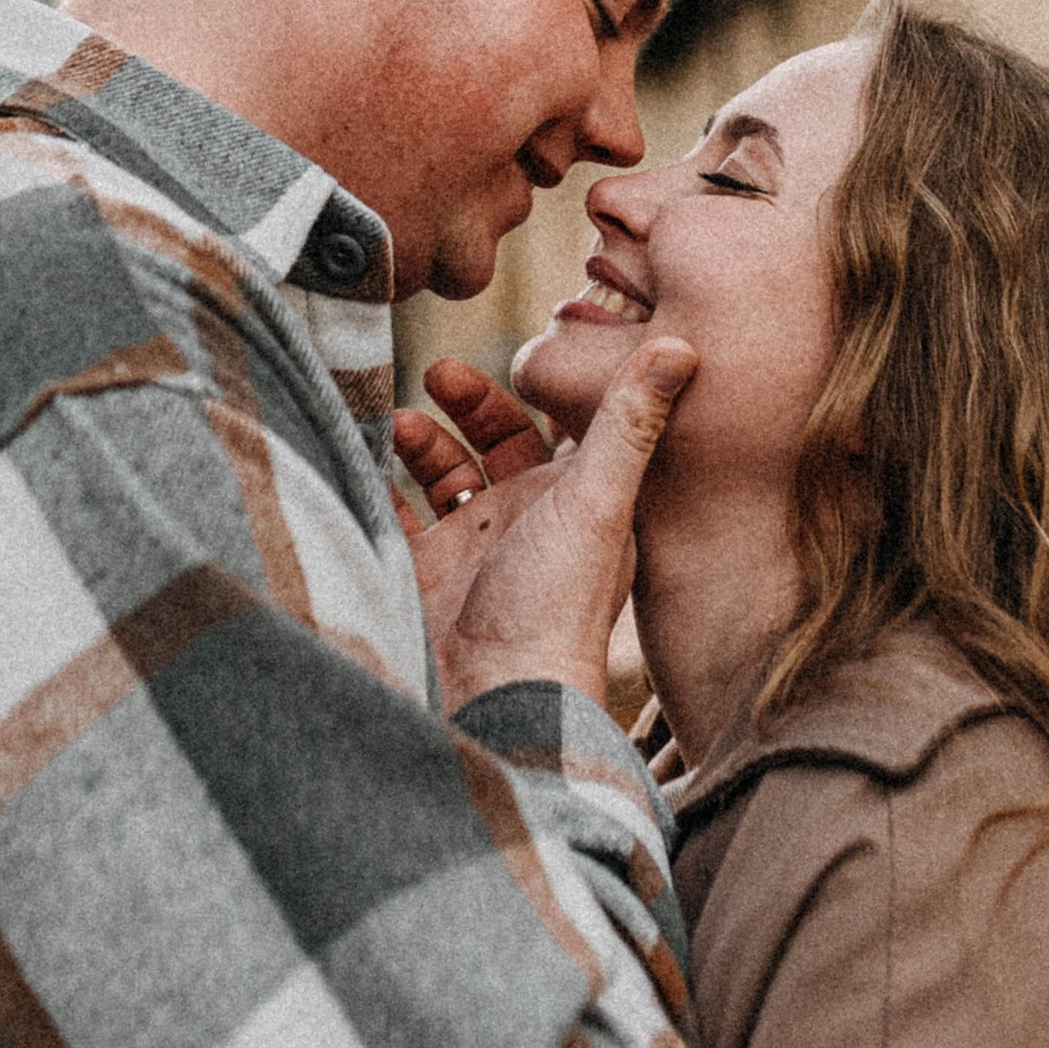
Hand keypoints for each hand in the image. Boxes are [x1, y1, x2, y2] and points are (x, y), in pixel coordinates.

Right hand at [401, 335, 694, 718]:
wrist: (492, 704)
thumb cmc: (556, 609)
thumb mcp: (597, 503)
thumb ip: (631, 422)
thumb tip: (685, 343)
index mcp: (579, 501)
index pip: (566, 423)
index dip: (544, 382)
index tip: (519, 345)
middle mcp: (528, 519)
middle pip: (497, 439)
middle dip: (468, 402)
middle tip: (437, 375)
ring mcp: (472, 546)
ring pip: (444, 469)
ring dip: (421, 438)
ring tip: (398, 424)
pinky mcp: (421, 572)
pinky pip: (393, 511)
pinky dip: (377, 480)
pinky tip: (363, 456)